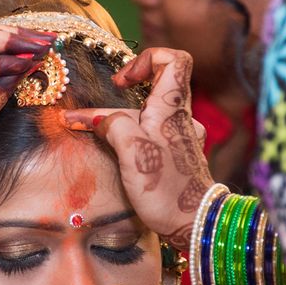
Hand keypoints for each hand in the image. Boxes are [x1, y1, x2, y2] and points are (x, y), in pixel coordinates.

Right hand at [64, 48, 212, 249]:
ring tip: (90, 133)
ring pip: (148, 115)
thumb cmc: (166, 188)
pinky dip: (129, 138)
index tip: (122, 83)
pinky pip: (151, 135)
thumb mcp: (132, 151)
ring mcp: (180, 137)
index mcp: (172, 108)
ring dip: (119, 121)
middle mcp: (180, 118)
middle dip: (118, 99)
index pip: (173, 59)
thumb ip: (113, 125)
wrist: (196, 225)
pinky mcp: (177, 156)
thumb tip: (100, 119)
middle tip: (91, 116)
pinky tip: (114, 151)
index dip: (145, 60)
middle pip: (154, 88)